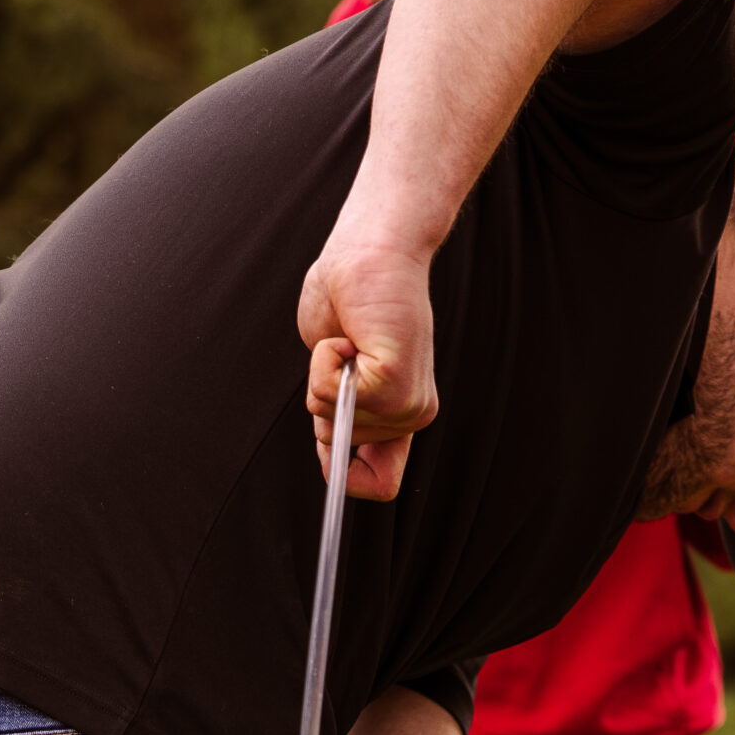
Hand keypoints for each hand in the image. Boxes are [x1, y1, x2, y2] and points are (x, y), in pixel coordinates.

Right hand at [299, 225, 438, 500]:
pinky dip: (326, 360)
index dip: (348, 479)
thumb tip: (332, 464)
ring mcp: (408, 403)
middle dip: (323, 397)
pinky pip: (334, 393)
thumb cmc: (348, 298)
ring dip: (323, 372)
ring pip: (333, 419)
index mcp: (400, 418)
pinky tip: (350, 334)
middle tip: (347, 351)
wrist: (370, 248)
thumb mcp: (335, 371)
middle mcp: (410, 416)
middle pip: (337, 446)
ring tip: (350, 338)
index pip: (382, 485)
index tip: (333, 453)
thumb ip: (336, 417)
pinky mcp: (395, 381)